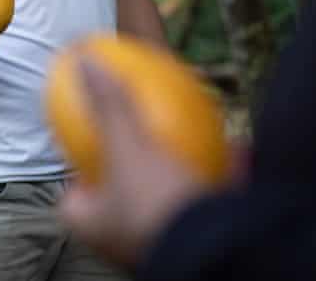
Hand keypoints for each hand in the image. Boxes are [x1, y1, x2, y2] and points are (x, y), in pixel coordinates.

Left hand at [58, 59, 205, 268]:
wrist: (219, 254)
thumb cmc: (157, 204)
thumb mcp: (126, 145)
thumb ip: (106, 106)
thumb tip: (82, 62)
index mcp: (94, 227)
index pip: (73, 200)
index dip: (77, 173)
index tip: (87, 142)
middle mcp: (125, 241)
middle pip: (126, 195)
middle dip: (139, 165)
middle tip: (143, 132)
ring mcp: (165, 243)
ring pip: (175, 198)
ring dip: (187, 167)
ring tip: (198, 134)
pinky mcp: (206, 243)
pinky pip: (215, 203)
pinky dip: (226, 178)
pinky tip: (243, 149)